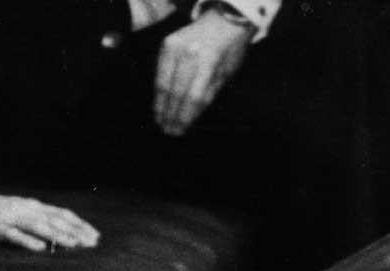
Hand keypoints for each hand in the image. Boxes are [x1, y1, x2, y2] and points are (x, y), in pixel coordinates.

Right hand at [0, 195, 99, 251]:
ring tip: (75, 245)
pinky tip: (41, 249)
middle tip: (93, 243)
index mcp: (29, 206)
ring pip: (37, 226)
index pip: (60, 213)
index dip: (79, 224)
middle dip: (75, 231)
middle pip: (53, 219)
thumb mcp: (14, 212)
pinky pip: (12, 235)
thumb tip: (57, 231)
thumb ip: (33, 220)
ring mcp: (8, 217)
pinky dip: (27, 241)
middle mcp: (22, 209)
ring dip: (57, 235)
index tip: (96, 236)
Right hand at [154, 10, 251, 135]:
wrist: (223, 21)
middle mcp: (189, 54)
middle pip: (175, 92)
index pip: (193, 97)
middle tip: (167, 130)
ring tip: (160, 120)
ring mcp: (175, 47)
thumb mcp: (226, 75)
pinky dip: (159, 89)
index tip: (180, 131)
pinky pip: (160, 71)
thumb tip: (191, 116)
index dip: (185, 116)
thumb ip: (208, 94)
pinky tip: (159, 101)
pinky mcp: (167, 43)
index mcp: (209, 63)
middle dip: (171, 114)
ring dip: (161, 104)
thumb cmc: (230, 51)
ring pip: (164, 82)